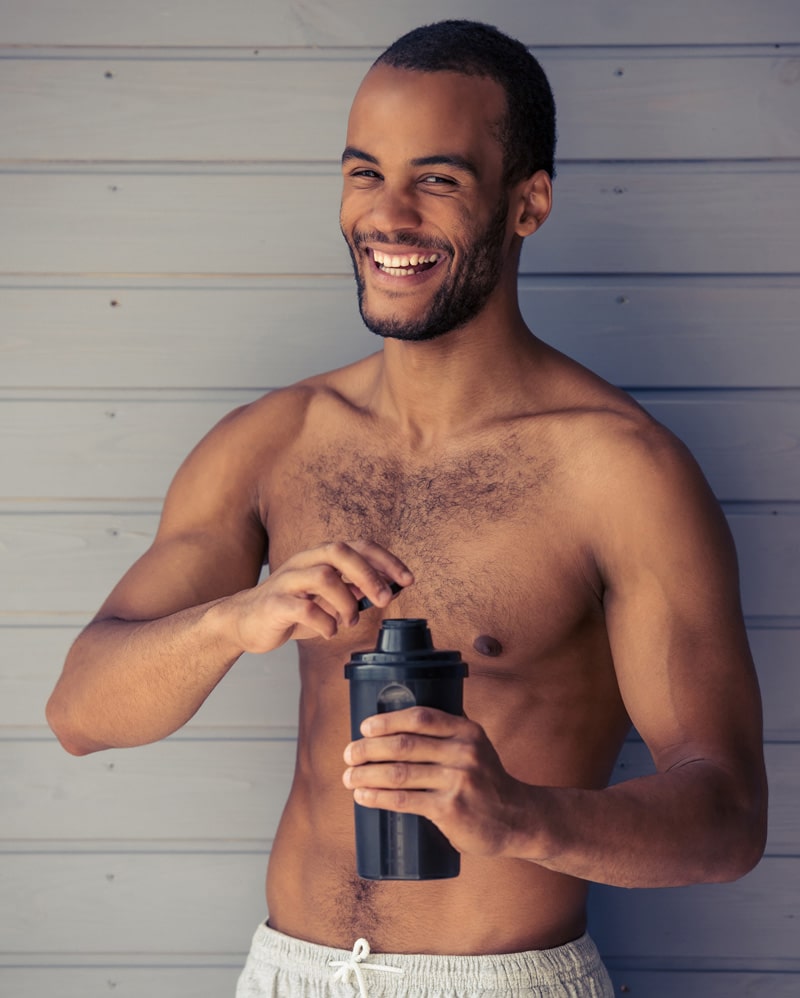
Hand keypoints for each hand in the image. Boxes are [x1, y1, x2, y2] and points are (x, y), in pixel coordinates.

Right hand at [222, 540, 412, 652]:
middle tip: (385, 600)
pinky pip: (303, 607)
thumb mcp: (328, 599)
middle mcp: (304, 562)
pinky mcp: (273, 603)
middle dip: (368, 574)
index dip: (386, 560)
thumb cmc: (292, 609)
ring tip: (350, 621)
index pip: (358, 546)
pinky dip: (324, 621)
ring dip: (346, 601)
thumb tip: (391, 589)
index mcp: (320, 557)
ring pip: (323, 576)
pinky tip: (329, 632)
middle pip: (339, 551)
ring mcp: (287, 581)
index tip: (408, 579)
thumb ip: (354, 591)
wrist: (245, 623)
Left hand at [342, 707, 530, 858]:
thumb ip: (448, 733)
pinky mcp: (450, 809)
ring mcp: (458, 781)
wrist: (518, 819)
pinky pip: (405, 800)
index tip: (365, 727)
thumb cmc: (487, 782)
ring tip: (348, 777)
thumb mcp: (476, 747)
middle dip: (368, 749)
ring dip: (366, 774)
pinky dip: (378, 797)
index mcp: (466, 730)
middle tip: (349, 754)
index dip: (387, 720)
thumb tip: (402, 723)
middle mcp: (463, 751)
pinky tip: (363, 796)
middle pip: (404, 745)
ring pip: (399, 773)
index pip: (420, 717)